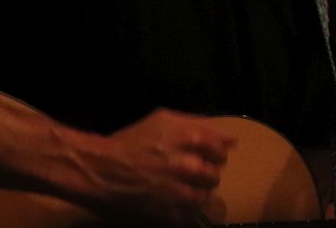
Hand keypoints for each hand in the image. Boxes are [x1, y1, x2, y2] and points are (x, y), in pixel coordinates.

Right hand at [82, 108, 235, 224]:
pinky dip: (183, 208)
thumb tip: (234, 139)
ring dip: (195, 191)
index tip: (202, 155)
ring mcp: (181, 192)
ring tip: (178, 187)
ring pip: (205, 195)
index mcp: (190, 138)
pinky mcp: (171, 214)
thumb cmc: (132, 141)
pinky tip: (170, 199)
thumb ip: (201, 126)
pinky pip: (191, 214)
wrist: (101, 170)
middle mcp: (190, 165)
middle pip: (215, 174)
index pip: (221, 150)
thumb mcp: (164, 121)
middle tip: (187, 172)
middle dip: (204, 172)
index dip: (212, 153)